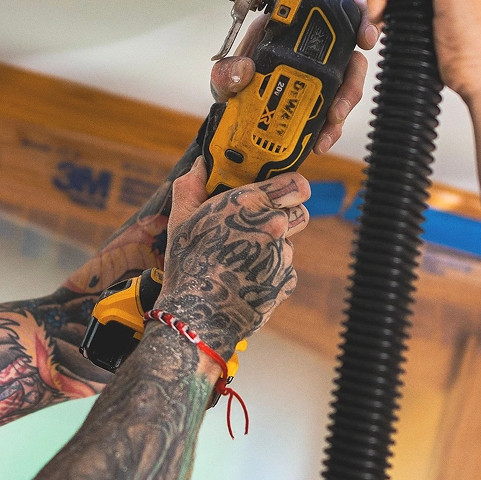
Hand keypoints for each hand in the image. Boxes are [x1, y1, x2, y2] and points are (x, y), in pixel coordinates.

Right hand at [155, 160, 308, 357]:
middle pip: (300, 212)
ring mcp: (283, 255)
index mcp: (249, 204)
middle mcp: (273, 226)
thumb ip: (191, 185)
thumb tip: (199, 165)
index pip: (297, 183)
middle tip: (258, 227)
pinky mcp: (286, 281)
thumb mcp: (180, 219)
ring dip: (273, 247)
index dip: (290, 187)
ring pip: (289, 243)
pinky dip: (269, 273)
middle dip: (284, 216)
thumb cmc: (187, 264)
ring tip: (242, 260)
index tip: (281, 193)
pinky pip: (283, 270)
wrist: (197, 314)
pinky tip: (245, 279)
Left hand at [209, 0, 375, 155]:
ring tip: (334, 116)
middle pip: (347, 32)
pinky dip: (335, 126)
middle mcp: (308, 47)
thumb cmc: (232, 88)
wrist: (234, 122)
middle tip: (364, 46)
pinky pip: (338, 108)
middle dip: (362, 35)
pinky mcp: (323, 99)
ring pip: (350, 73)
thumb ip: (227, 73)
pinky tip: (323, 140)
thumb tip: (242, 70)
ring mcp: (321, 73)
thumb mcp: (224, 79)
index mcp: (285, 28)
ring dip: (349, 93)